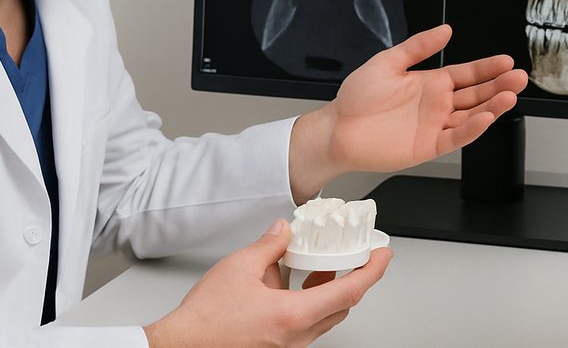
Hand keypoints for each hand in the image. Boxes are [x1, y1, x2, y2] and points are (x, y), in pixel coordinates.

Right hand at [143, 218, 391, 347]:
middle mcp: (296, 335)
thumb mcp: (240, 267)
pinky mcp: (277, 345)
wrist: (184, 345)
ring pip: (323, 315)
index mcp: (293, 315)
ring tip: (318, 263)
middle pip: (341, 306)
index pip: (349, 292)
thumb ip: (269, 245)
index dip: (372, 272)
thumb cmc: (206, 319)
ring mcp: (288, 344)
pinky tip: (290, 281)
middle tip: (355, 256)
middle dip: (351, 279)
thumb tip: (283, 231)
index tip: (383, 256)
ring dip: (326, 289)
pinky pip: (305, 322)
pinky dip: (307, 300)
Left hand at [290, 24, 527, 198]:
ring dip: (492, 107)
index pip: (466, 74)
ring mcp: (434, 126)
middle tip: (519, 78)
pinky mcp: (428, 146)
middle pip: (476, 95)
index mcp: (430, 83)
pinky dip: (472, 129)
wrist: (338, 129)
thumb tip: (446, 30)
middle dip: (498, 86)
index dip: (487, 68)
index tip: (506, 61)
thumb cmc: (357, 97)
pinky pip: (455, 137)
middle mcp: (437, 104)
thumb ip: (417, 46)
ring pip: (471, 116)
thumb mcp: (388, 62)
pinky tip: (486, 118)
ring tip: (510, 96)